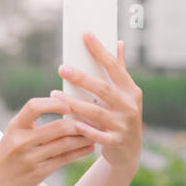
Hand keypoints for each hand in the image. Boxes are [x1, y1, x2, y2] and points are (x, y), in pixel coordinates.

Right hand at [0, 95, 95, 185]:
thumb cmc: (7, 152)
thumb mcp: (14, 132)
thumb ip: (32, 121)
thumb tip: (63, 105)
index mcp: (15, 126)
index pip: (34, 106)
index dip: (53, 103)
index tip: (67, 105)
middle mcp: (21, 141)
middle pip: (57, 127)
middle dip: (79, 122)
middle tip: (93, 119)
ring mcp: (30, 158)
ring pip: (65, 143)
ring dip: (84, 137)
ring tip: (96, 133)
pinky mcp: (39, 172)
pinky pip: (65, 159)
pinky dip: (80, 152)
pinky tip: (89, 147)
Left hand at [54, 34, 142, 172]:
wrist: (129, 151)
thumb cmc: (122, 116)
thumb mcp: (126, 94)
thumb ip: (120, 70)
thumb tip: (117, 42)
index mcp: (131, 91)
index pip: (115, 67)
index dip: (100, 50)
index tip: (85, 35)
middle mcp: (130, 106)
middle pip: (103, 89)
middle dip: (81, 78)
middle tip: (61, 68)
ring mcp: (124, 125)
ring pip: (96, 113)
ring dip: (74, 104)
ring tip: (55, 95)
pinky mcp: (116, 141)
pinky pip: (98, 136)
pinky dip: (86, 130)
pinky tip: (72, 123)